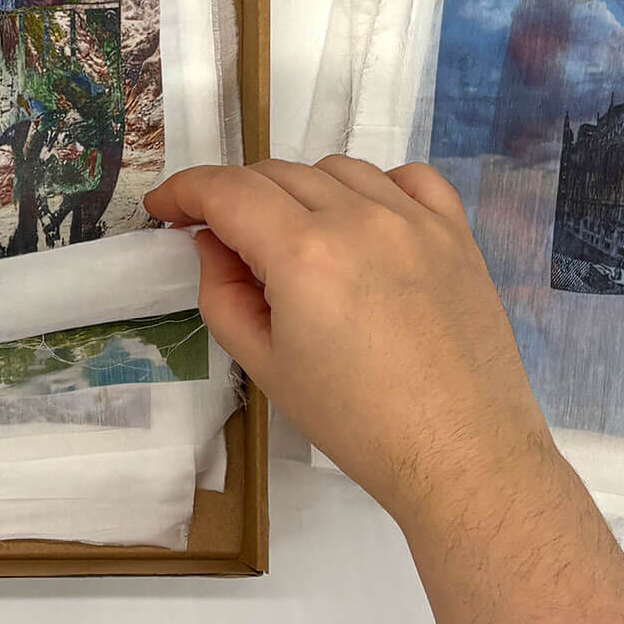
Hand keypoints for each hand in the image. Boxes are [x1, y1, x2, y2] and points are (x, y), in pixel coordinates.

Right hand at [143, 157, 552, 527]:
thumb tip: (213, 243)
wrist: (460, 455)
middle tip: (223, 242)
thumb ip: (222, 293)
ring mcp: (415, 220)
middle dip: (235, 197)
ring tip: (295, 239)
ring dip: (298, 191)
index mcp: (304, 253)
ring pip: (336, 169)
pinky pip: (406, 178)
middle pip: (275, 173)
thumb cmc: (354, 421)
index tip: (163, 207)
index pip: (227, 191)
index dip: (184, 191)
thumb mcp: (264, 365)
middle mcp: (360, 218)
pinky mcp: (456, 233)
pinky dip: (371, 186)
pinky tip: (361, 222)